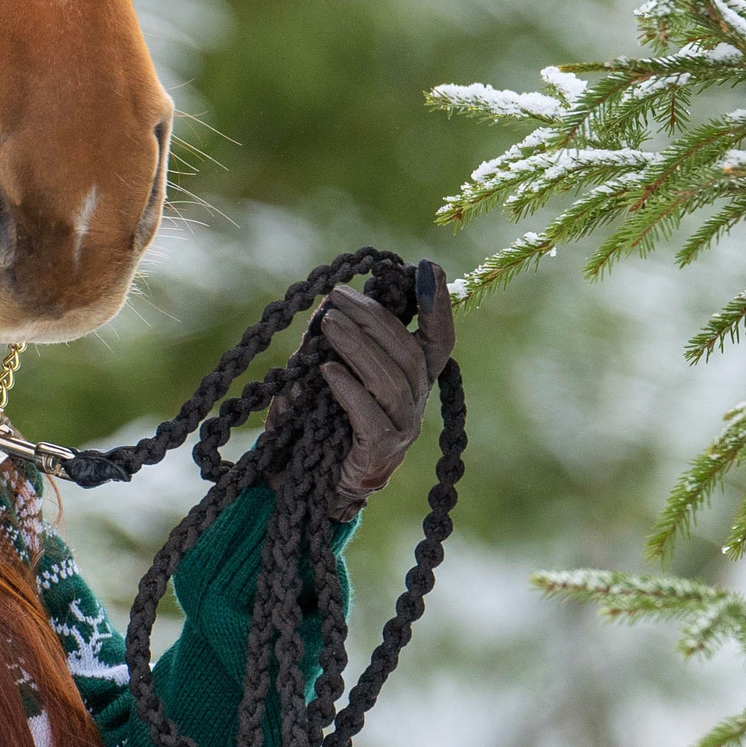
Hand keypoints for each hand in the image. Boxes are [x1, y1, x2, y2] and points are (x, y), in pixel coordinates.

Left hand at [312, 262, 453, 518]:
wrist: (308, 479)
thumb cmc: (320, 417)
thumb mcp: (327, 369)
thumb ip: (335, 341)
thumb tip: (331, 304)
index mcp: (412, 377)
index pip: (438, 339)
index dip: (437, 305)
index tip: (428, 267)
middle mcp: (415, 401)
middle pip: (408, 352)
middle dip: (374, 318)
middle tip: (337, 297)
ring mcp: (401, 429)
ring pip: (390, 380)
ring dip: (358, 346)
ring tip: (328, 324)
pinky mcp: (379, 453)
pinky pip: (369, 416)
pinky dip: (348, 389)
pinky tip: (326, 369)